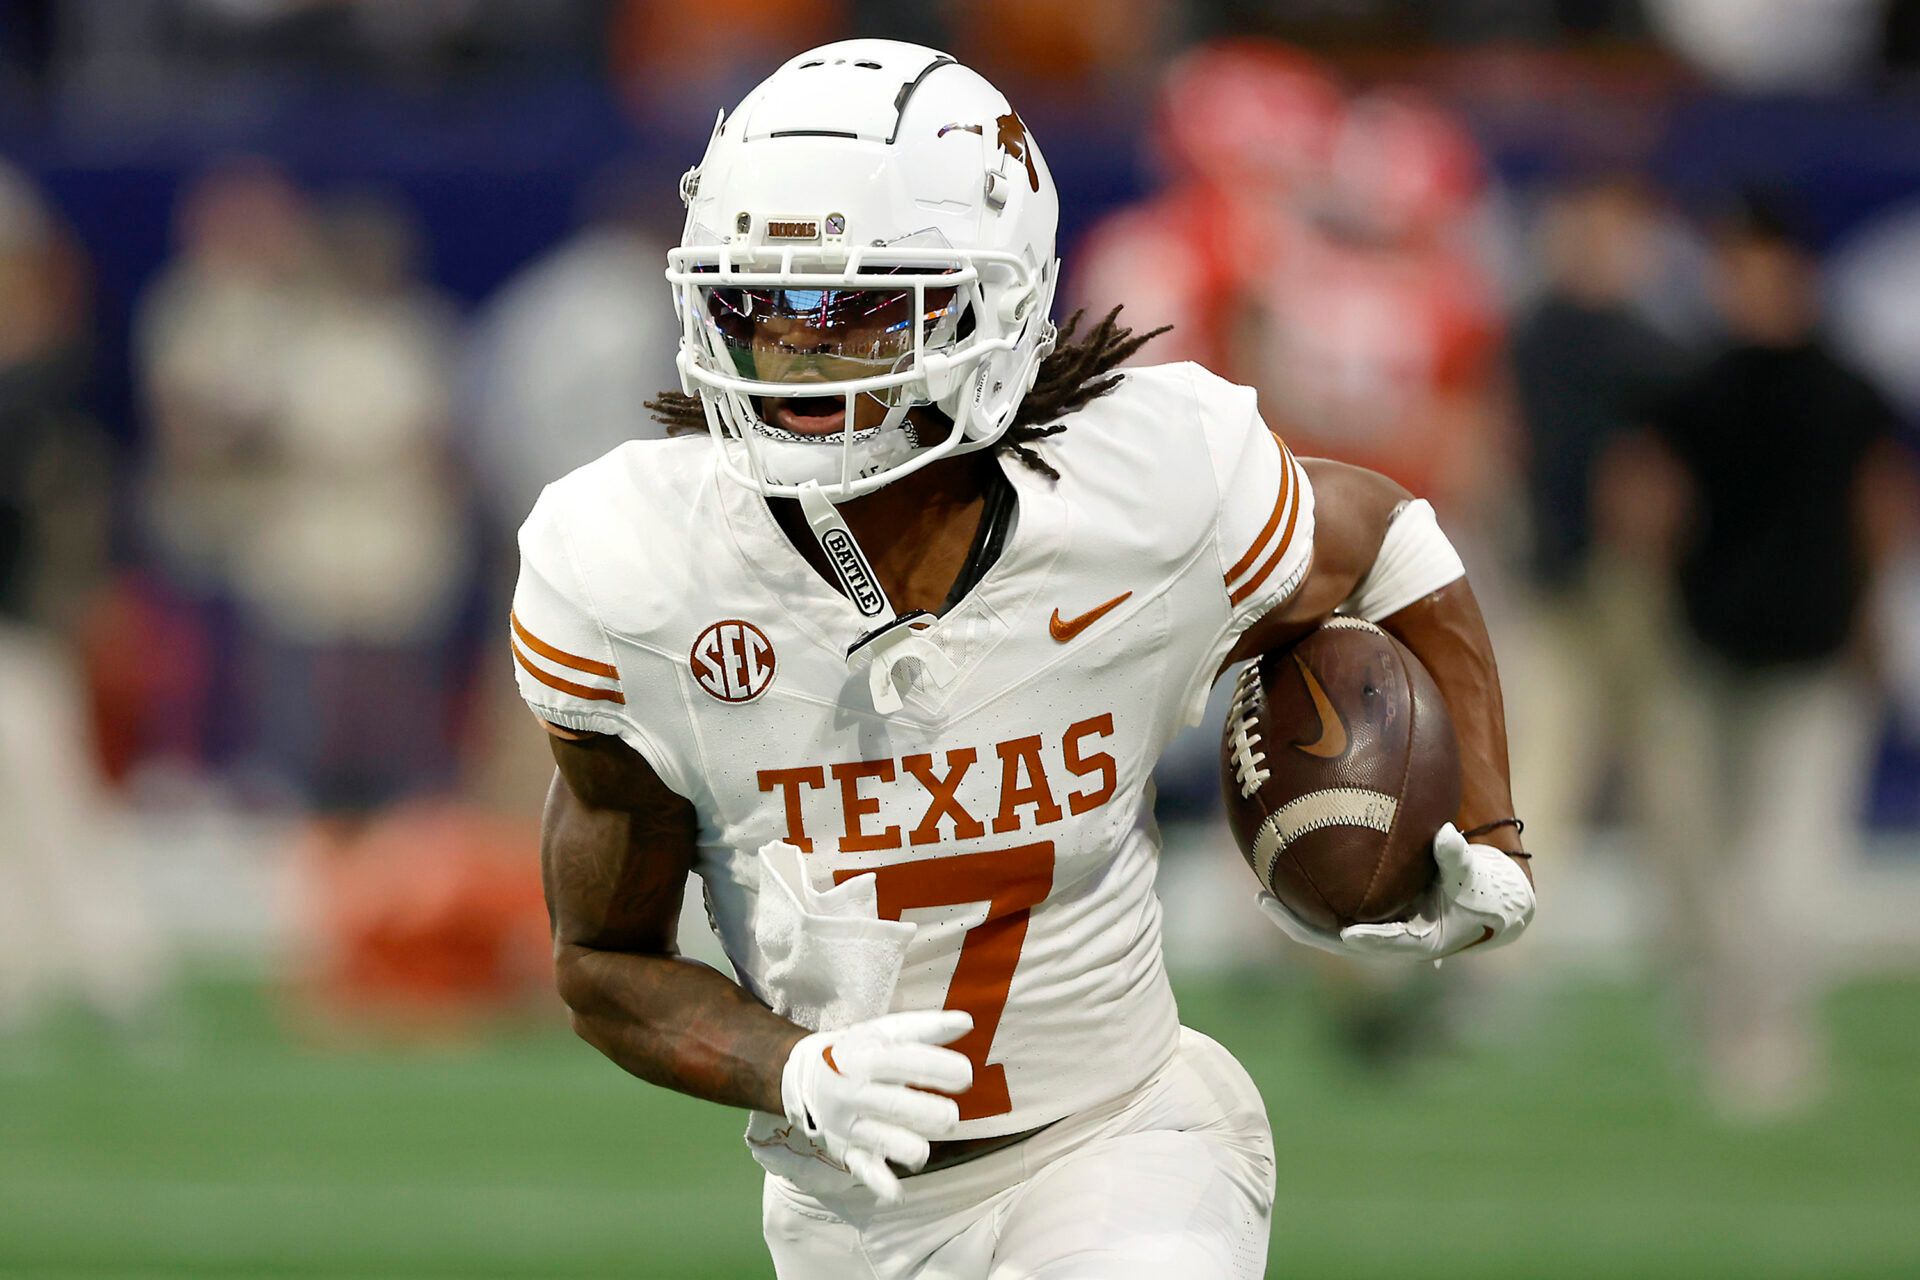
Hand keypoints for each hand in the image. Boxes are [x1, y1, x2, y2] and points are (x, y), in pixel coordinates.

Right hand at [780, 1009, 973, 1203]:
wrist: (802, 1077)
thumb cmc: (857, 1051)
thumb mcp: (884, 1031)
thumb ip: (926, 1028)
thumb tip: (968, 1021)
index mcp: (864, 1057)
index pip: (903, 1061)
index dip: (938, 1068)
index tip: (966, 1075)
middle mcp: (854, 1092)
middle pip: (896, 1106)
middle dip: (930, 1113)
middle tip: (950, 1116)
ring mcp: (848, 1124)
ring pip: (883, 1140)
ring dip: (911, 1148)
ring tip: (924, 1146)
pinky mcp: (846, 1150)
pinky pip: (863, 1169)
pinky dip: (880, 1183)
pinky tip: (898, 1194)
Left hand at [1259, 823, 1534, 962]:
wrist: (1482, 903)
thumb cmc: (1481, 891)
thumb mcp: (1474, 877)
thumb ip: (1457, 858)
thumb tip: (1443, 833)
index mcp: (1420, 941)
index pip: (1391, 943)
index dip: (1371, 940)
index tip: (1349, 934)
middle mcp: (1389, 941)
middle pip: (1338, 942)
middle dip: (1302, 926)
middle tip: (1265, 902)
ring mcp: (1375, 932)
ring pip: (1327, 930)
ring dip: (1295, 915)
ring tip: (1261, 895)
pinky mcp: (1368, 920)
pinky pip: (1331, 912)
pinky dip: (1308, 901)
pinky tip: (1280, 879)